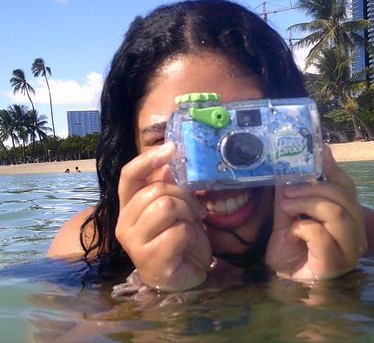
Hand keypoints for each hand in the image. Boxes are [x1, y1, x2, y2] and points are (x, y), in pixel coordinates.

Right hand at [115, 142, 211, 291]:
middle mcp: (124, 223)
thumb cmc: (178, 240)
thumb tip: (168, 162)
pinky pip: (179, 231)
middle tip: (197, 211)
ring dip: (189, 214)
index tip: (171, 148)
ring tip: (193, 227)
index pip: (129, 176)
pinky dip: (193, 236)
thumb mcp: (176, 208)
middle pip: (156, 190)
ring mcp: (134, 242)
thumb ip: (168, 187)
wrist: (183, 276)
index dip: (148, 159)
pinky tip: (191, 246)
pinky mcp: (150, 258)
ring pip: (167, 206)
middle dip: (185, 196)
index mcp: (128, 207)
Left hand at [265, 145, 366, 281]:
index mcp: (348, 218)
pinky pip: (322, 234)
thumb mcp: (288, 216)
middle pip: (343, 197)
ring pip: (337, 212)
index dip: (333, 168)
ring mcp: (350, 249)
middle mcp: (356, 233)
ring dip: (306, 203)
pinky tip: (293, 232)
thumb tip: (289, 169)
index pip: (347, 188)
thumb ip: (291, 195)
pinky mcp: (336, 263)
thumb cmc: (290, 249)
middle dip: (312, 188)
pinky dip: (303, 226)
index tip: (320, 150)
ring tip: (287, 206)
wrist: (285, 279)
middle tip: (287, 190)